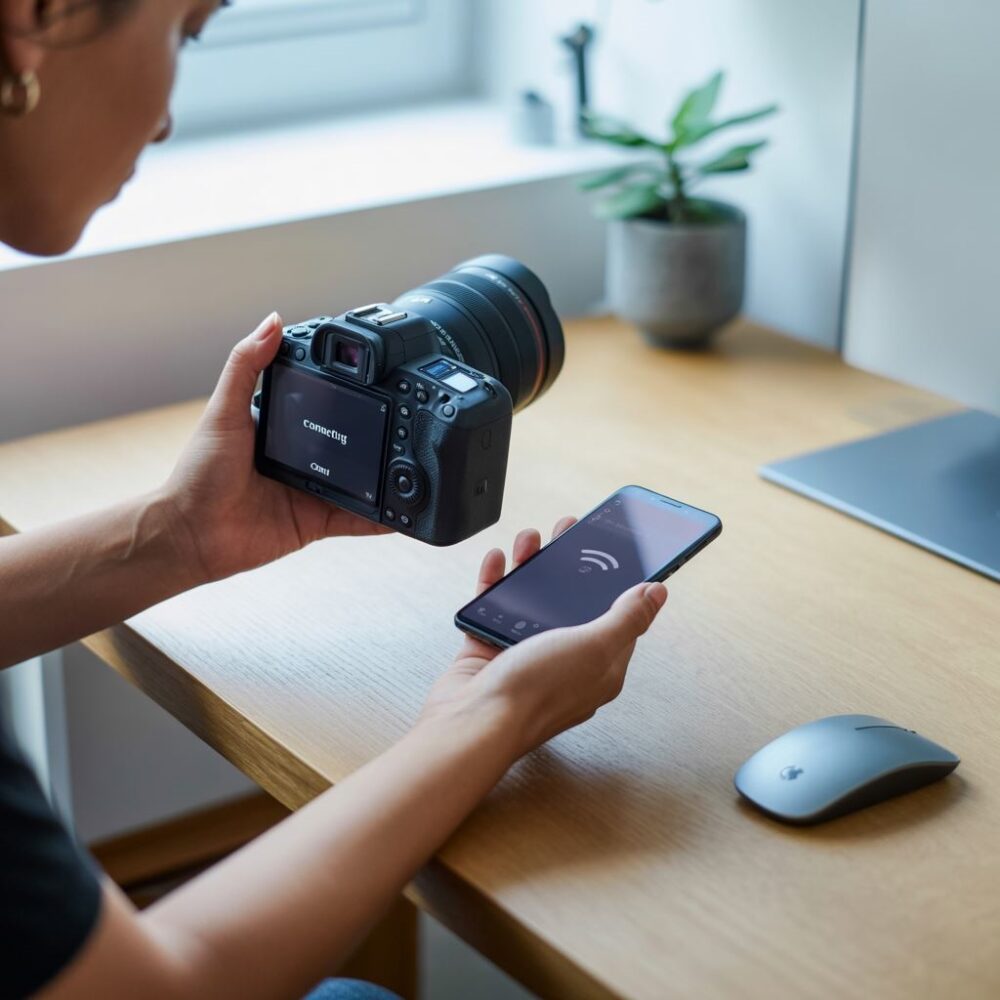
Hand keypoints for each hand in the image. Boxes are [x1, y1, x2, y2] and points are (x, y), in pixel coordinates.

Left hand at [161, 314, 389, 582]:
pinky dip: (380, 521)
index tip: (375, 380)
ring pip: (359, 484)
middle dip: (373, 437)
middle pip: (346, 444)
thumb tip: (273, 320)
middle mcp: (299, 460)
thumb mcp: (224, 411)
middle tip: (404, 423)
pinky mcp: (316, 523)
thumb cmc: (198, 475)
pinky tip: (403, 514)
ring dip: (382, 478)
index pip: (321, 405)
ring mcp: (310, 492)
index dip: (346, 394)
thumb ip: (247, 365)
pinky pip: (355, 522)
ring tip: (411, 464)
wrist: (191, 535)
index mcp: (280, 429)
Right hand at [420, 519, 668, 757]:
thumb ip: (627, 618)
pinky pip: (494, 608)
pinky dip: (495, 582)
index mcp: (600, 666)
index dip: (617, 582)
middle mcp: (564, 661)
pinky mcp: (489, 652)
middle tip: (568, 532)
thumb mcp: (595, 648)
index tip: (613, 550)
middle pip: (571, 602)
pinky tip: (499, 562)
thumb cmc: (534, 694)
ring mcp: (525, 656)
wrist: (473, 723)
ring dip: (532, 566)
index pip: (617, 617)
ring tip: (531, 539)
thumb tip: (658, 594)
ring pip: (532, 600)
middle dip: (570, 565)